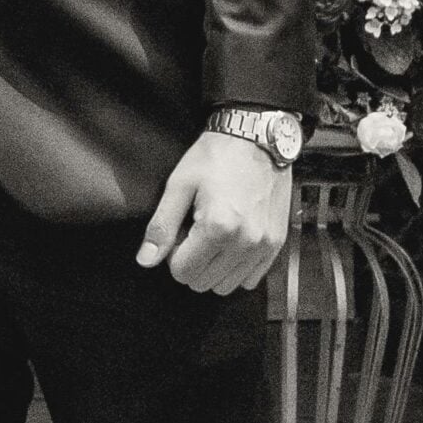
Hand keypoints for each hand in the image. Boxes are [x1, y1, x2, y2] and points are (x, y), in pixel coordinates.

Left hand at [136, 131, 290, 294]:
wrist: (256, 137)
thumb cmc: (216, 156)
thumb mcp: (179, 184)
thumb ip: (162, 225)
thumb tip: (146, 260)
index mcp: (218, 228)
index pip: (183, 272)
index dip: (173, 254)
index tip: (179, 231)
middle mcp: (245, 243)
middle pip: (204, 282)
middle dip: (192, 262)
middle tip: (194, 231)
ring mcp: (264, 245)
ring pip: (228, 285)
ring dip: (214, 268)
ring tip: (213, 235)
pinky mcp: (277, 244)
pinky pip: (251, 278)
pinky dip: (236, 267)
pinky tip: (231, 241)